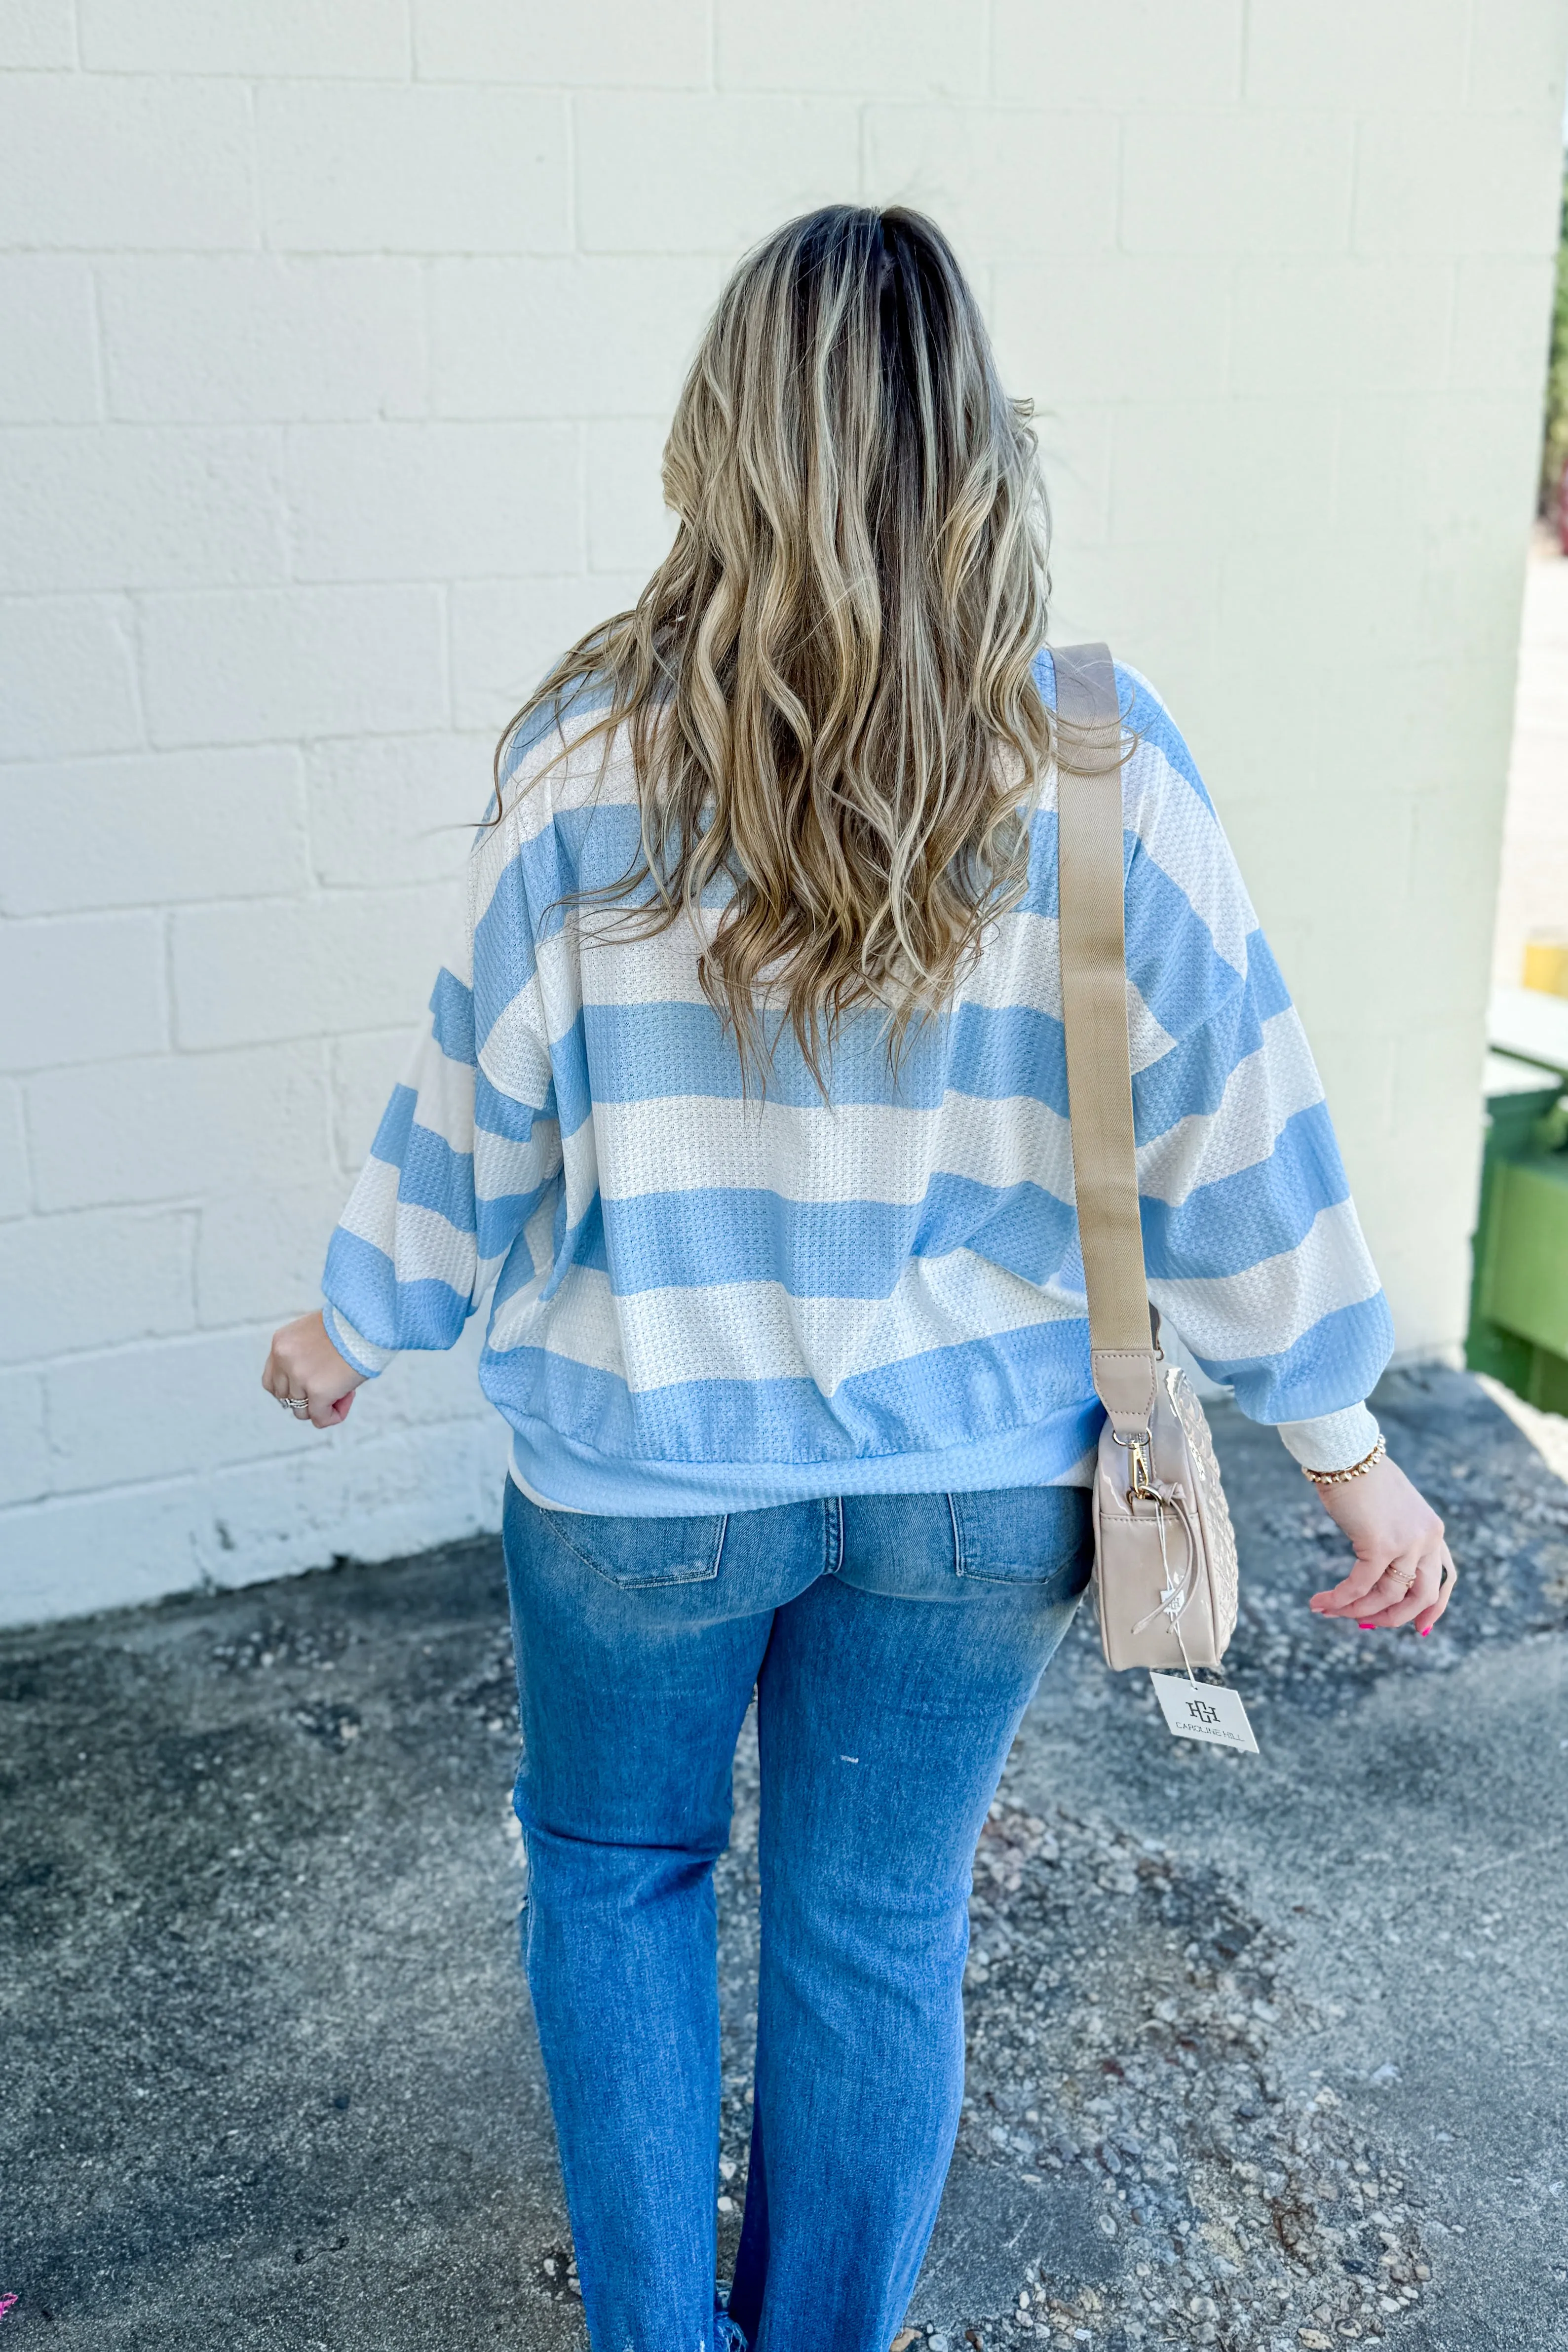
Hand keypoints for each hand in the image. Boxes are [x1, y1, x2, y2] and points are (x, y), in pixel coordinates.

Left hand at [262, 1311, 366, 1430]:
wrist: (367, 1322)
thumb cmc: (347, 1326)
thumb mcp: (313, 1334)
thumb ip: (303, 1356)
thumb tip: (308, 1388)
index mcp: (281, 1343)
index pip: (271, 1380)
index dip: (291, 1388)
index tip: (311, 1384)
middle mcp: (284, 1360)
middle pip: (284, 1398)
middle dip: (306, 1397)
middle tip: (331, 1387)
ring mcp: (299, 1377)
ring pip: (301, 1411)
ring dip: (321, 1407)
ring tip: (343, 1392)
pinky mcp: (318, 1391)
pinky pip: (320, 1418)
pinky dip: (332, 1416)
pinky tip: (347, 1400)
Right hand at [1307, 1454, 1454, 1635]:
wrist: (1346, 1453)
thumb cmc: (1361, 1476)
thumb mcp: (1391, 1509)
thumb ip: (1394, 1536)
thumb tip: (1378, 1564)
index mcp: (1433, 1530)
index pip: (1446, 1577)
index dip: (1435, 1607)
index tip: (1420, 1628)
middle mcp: (1427, 1539)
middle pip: (1422, 1596)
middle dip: (1392, 1618)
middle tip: (1363, 1624)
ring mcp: (1406, 1543)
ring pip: (1389, 1597)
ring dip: (1358, 1611)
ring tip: (1330, 1611)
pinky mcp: (1380, 1545)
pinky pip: (1361, 1586)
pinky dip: (1341, 1599)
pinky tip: (1321, 1602)